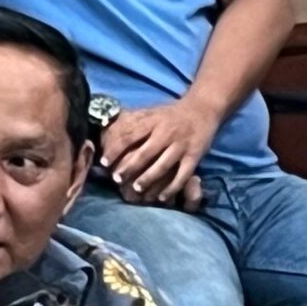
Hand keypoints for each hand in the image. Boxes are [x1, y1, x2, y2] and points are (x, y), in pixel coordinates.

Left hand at [102, 98, 219, 204]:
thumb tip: (107, 128)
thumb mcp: (152, 112)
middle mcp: (166, 133)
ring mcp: (181, 145)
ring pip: (163, 165)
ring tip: (136, 188)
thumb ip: (134, 122)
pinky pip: (182, 175)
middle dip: (129, 167)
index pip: (130, 135)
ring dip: (148, 178)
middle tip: (116, 179)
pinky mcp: (194, 155)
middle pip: (145, 153)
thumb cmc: (171, 114)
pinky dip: (172, 187)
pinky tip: (162, 197)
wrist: (203, 108)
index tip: (104, 163)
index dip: (115, 149)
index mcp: (153, 121)